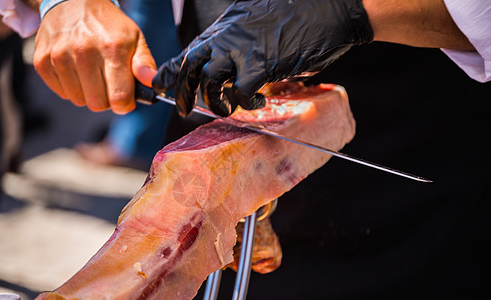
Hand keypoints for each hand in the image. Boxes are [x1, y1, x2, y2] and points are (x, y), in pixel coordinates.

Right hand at [33, 0, 156, 113]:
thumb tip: (152, 82)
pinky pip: (62, 93)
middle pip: (98, 104)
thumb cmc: (108, 25)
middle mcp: (84, 52)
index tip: (125, 96)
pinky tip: (76, 70)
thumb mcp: (135, 38)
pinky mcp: (42, 61)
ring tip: (91, 73)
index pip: (119, 98)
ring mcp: (60, 56)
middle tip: (108, 82)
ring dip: (88, 93)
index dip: (124, 103)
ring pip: (79, 100)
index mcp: (112, 48)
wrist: (72, 1)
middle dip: (106, 99)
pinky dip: (71, 87)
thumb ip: (145, 63)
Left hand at [152, 0, 372, 116]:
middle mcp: (227, 38)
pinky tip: (258, 100)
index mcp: (225, 28)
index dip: (173, 70)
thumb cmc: (298, 11)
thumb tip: (241, 59)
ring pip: (210, 82)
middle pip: (191, 68)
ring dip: (216, 102)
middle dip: (183, 93)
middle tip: (184, 111)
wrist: (328, 6)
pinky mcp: (260, 64)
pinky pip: (241, 92)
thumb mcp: (258, 18)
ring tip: (226, 109)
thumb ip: (242, 37)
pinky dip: (246, 102)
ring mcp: (241, 50)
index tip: (162, 84)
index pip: (190, 50)